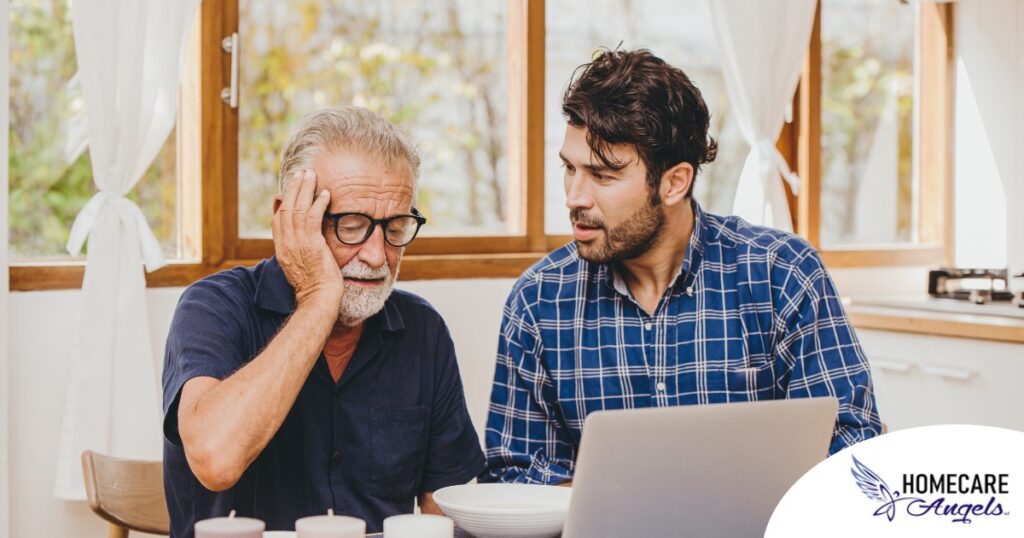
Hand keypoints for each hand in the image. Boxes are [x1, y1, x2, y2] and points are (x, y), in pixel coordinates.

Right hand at [272, 169, 343, 309]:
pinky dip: (319, 203)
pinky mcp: (310, 243)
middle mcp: (286, 244)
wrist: (318, 300)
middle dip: (294, 189)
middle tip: (301, 174)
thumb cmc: (315, 288)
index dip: (284, 203)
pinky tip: (326, 194)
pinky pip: (313, 216)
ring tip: (312, 175)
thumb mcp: (302, 267)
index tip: (291, 190)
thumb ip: (301, 251)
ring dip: (305, 189)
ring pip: (297, 208)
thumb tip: (305, 241)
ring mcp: (296, 243)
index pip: (278, 220)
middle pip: (285, 209)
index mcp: (282, 250)